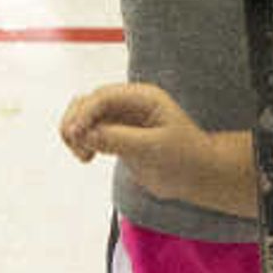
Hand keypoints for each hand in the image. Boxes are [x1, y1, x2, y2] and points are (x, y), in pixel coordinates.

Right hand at [59, 82, 220, 195]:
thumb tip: (85, 134)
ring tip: (84, 156)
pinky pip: (88, 132)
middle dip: (77, 123)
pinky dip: (80, 142)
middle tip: (80, 149)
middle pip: (88, 102)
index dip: (85, 113)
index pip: (104, 96)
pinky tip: (87, 157)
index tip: (76, 134)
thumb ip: (118, 139)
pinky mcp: (116, 134)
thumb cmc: (185, 158)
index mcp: (143, 97)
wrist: (197, 175)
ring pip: (83, 116)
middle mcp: (129, 103)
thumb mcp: (153, 148)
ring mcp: (121, 118)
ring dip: (75, 133)